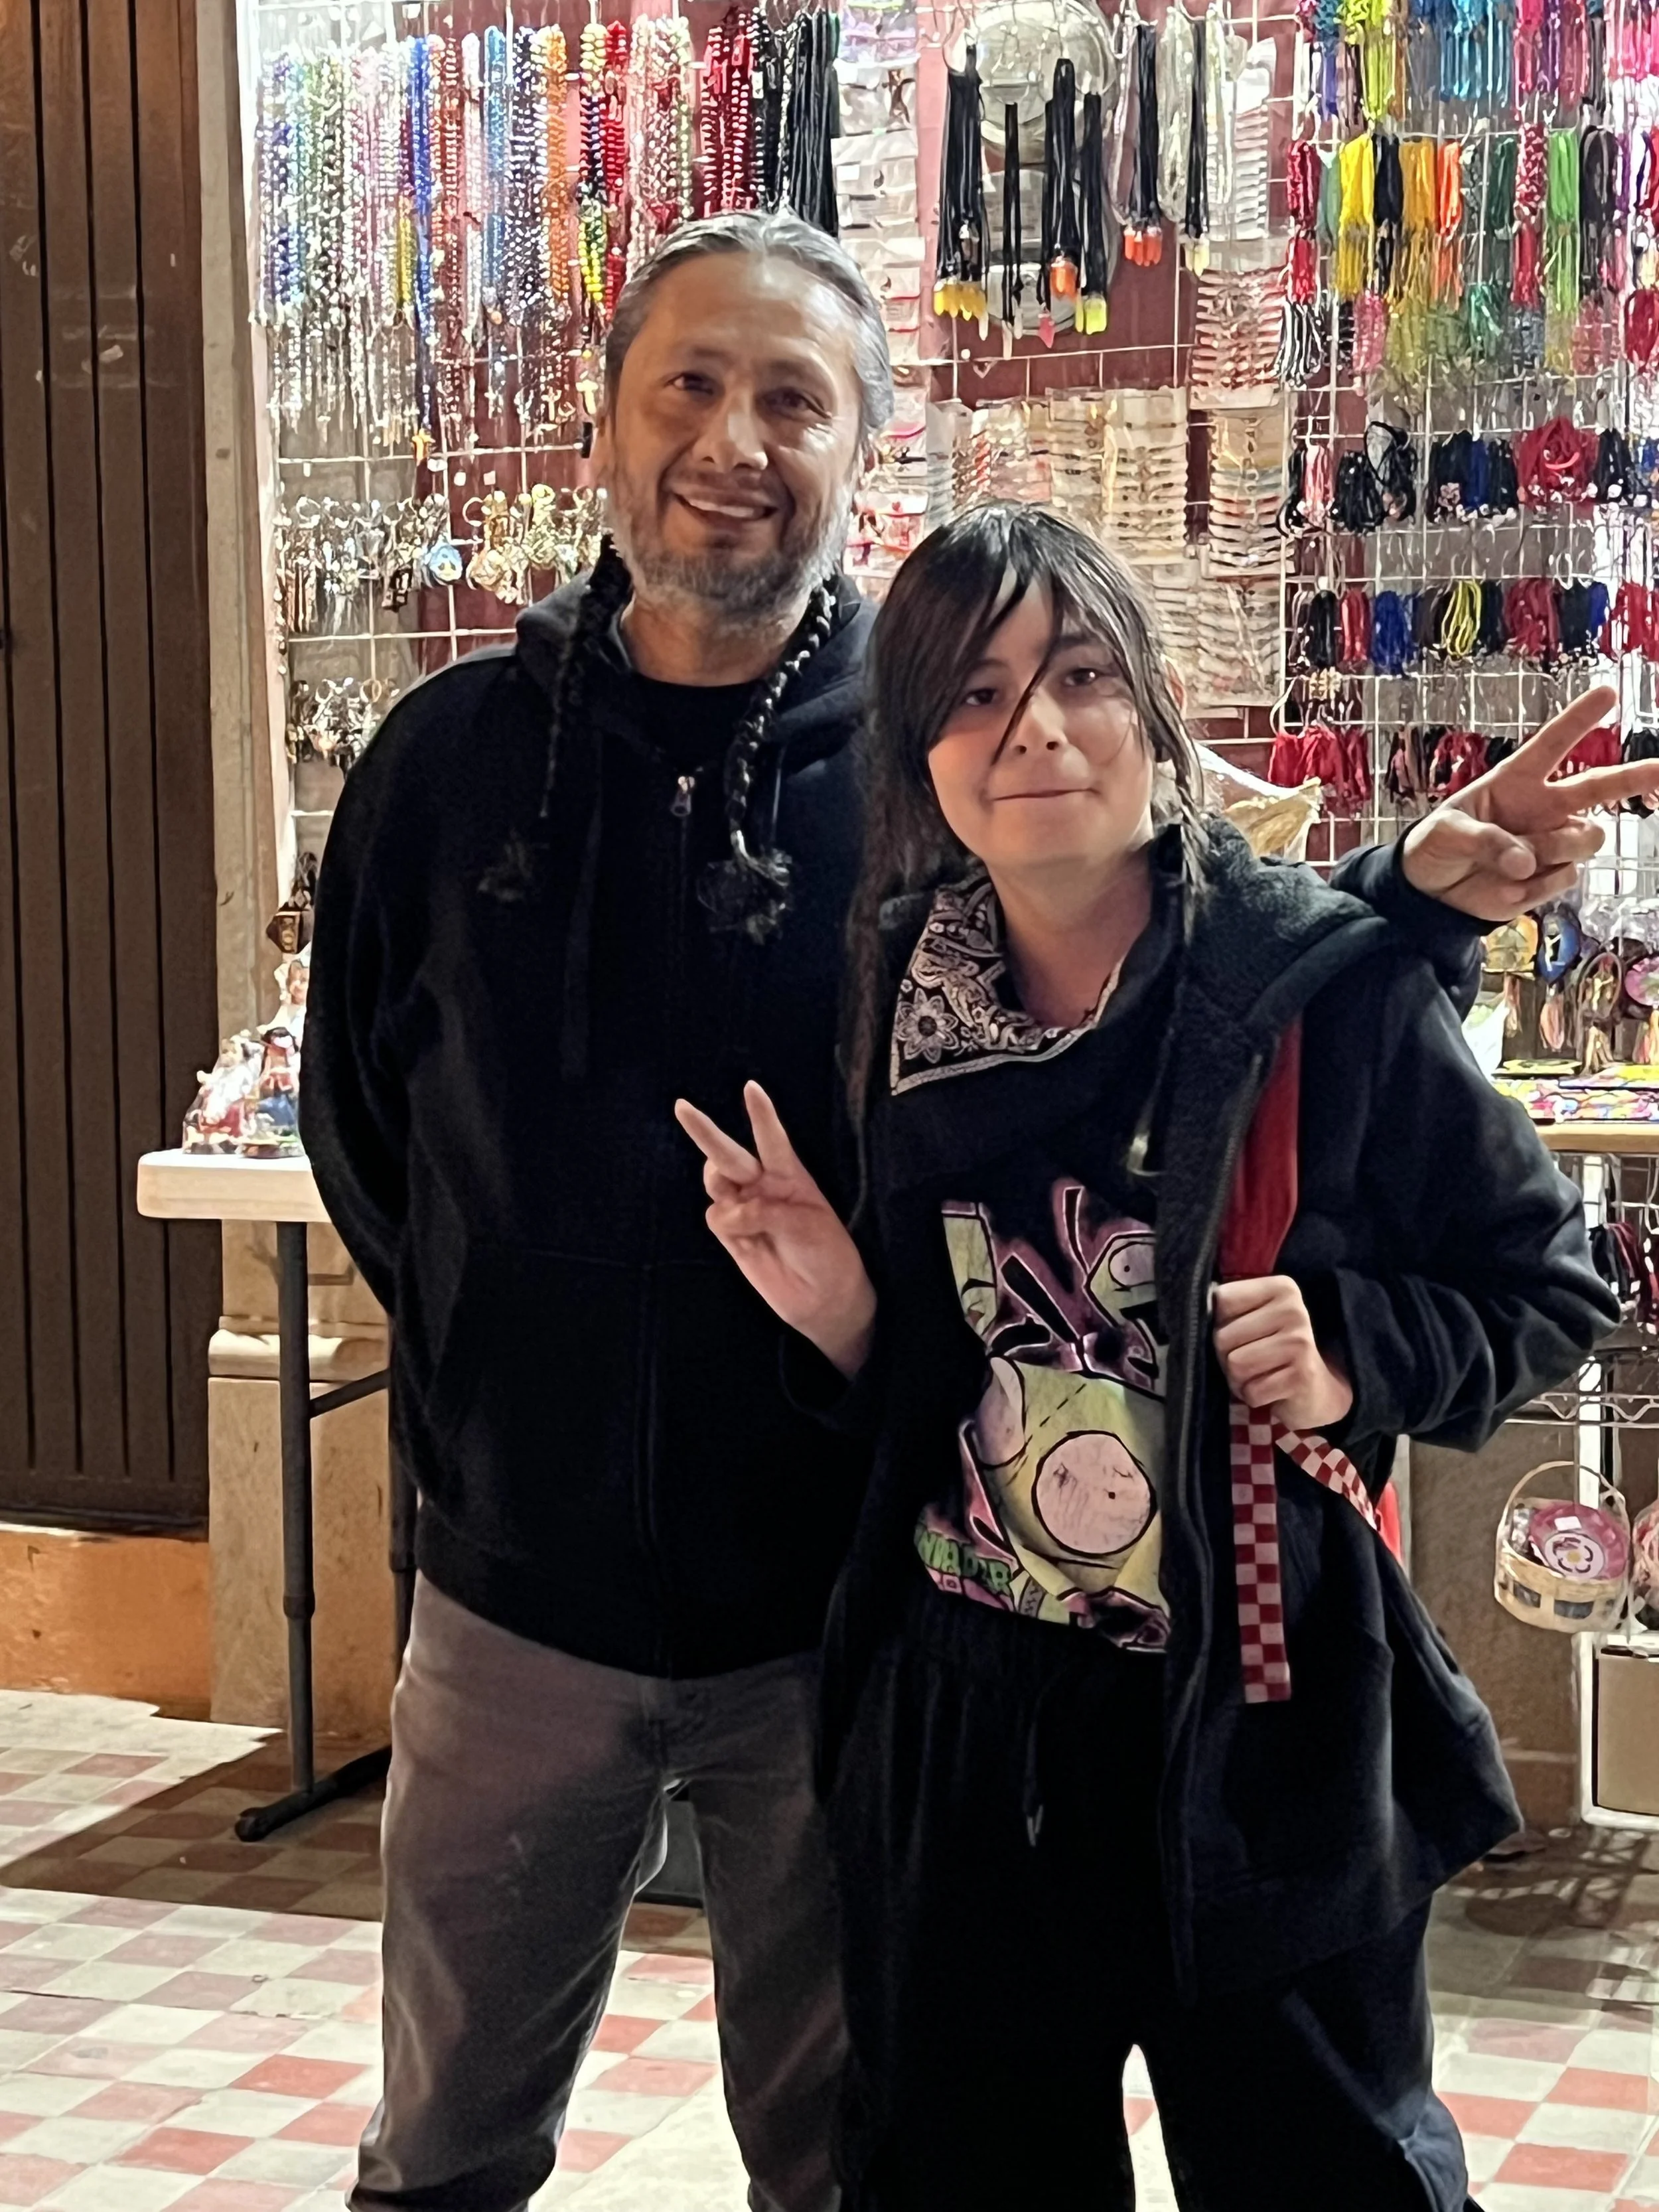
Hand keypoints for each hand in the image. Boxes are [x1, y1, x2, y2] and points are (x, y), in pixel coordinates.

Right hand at [675, 1081, 876, 1379]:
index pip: (773, 1138)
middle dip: (705, 1131)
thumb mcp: (807, 1226)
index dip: (761, 1114)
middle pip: (729, 1153)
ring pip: (715, 1182)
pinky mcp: (732, 1235)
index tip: (751, 1087)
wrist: (824, 1300)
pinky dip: (725, 1222)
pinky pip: (715, 1216)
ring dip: (719, 1186)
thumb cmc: (828, 1254)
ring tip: (740, 1206)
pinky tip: (743, 1237)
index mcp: (790, 1175)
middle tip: (681, 1106)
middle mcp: (764, 1186)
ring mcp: (745, 1209)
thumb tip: (728, 1210)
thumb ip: (766, 1211)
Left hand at [1213, 1276, 1353, 1430]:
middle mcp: (1294, 1310)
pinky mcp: (1301, 1376)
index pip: (1222, 1299)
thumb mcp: (1257, 1318)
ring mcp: (1300, 1343)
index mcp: (1282, 1287)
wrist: (1318, 1388)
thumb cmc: (1274, 1349)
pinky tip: (1270, 1390)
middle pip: (1223, 1336)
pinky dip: (1253, 1396)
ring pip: (1234, 1364)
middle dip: (1226, 1357)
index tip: (1242, 1331)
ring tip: (1258, 1375)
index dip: (1220, 1322)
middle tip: (1250, 1360)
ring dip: (1238, 1379)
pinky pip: (1251, 1391)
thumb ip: (1229, 1309)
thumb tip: (1194, 1311)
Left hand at [1401, 684, 1658, 921]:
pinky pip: (1563, 878)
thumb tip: (1524, 861)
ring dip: (1554, 849)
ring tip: (1513, 863)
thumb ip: (1485, 841)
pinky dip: (1535, 887)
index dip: (1579, 720)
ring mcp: (1553, 842)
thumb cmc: (1438, 846)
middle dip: (1637, 775)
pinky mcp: (1553, 876)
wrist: (1433, 892)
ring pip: (1586, 838)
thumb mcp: (1447, 834)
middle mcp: (1544, 806)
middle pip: (1600, 785)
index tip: (1606, 694)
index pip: (1552, 744)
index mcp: (1515, 780)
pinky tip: (1508, 887)